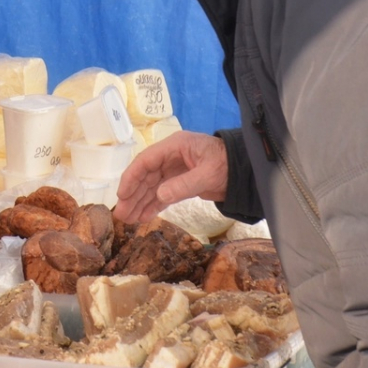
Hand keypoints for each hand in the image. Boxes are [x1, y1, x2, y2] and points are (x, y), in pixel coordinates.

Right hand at [113, 131, 227, 223]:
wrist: (246, 170)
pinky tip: (143, 216)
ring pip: (152, 187)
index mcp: (174, 147)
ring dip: (140, 203)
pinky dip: (153, 205)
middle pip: (145, 176)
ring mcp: (174, 170)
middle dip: (133, 196)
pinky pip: (162, 194)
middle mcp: (170, 157)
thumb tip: (159, 196)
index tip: (122, 195)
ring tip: (129, 220)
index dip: (132, 178)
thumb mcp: (208, 174)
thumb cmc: (228, 164)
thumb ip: (183, 185)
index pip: (145, 161)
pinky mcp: (181, 182)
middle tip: (121, 215)